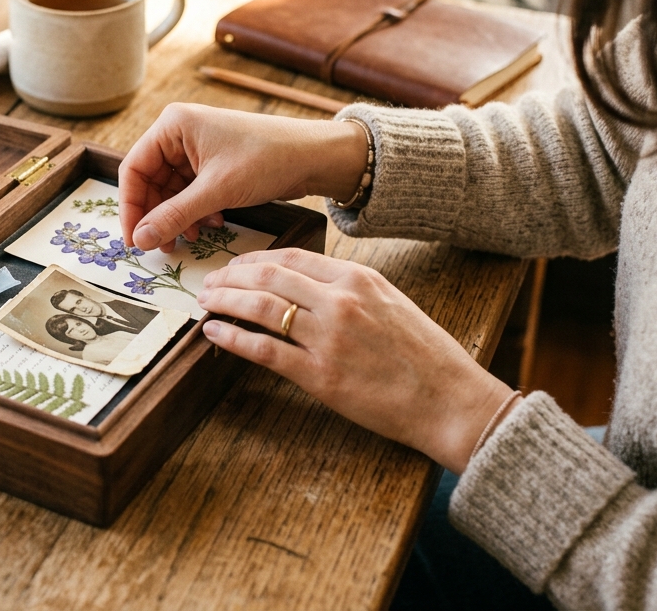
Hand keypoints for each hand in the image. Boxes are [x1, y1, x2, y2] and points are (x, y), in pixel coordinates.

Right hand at [118, 103, 368, 251]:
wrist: (314, 156)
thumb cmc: (266, 158)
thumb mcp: (216, 190)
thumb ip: (174, 216)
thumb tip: (140, 240)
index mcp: (173, 125)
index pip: (134, 169)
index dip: (130, 208)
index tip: (134, 240)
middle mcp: (180, 133)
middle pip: (150, 182)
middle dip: (156, 216)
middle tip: (161, 247)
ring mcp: (197, 149)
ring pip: (171, 191)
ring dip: (177, 218)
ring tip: (189, 240)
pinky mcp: (213, 164)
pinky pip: (191, 193)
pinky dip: (195, 212)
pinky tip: (211, 226)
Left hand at [195, 248, 514, 473]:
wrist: (451, 400)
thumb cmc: (426, 355)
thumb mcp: (391, 302)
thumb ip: (350, 289)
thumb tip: (306, 285)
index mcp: (358, 278)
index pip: (291, 257)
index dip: (254, 259)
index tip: (234, 265)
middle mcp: (339, 301)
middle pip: (268, 276)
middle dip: (230, 277)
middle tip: (209, 282)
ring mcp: (328, 337)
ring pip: (260, 308)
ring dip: (225, 302)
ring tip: (205, 303)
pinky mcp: (320, 375)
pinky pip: (265, 350)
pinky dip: (233, 339)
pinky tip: (215, 334)